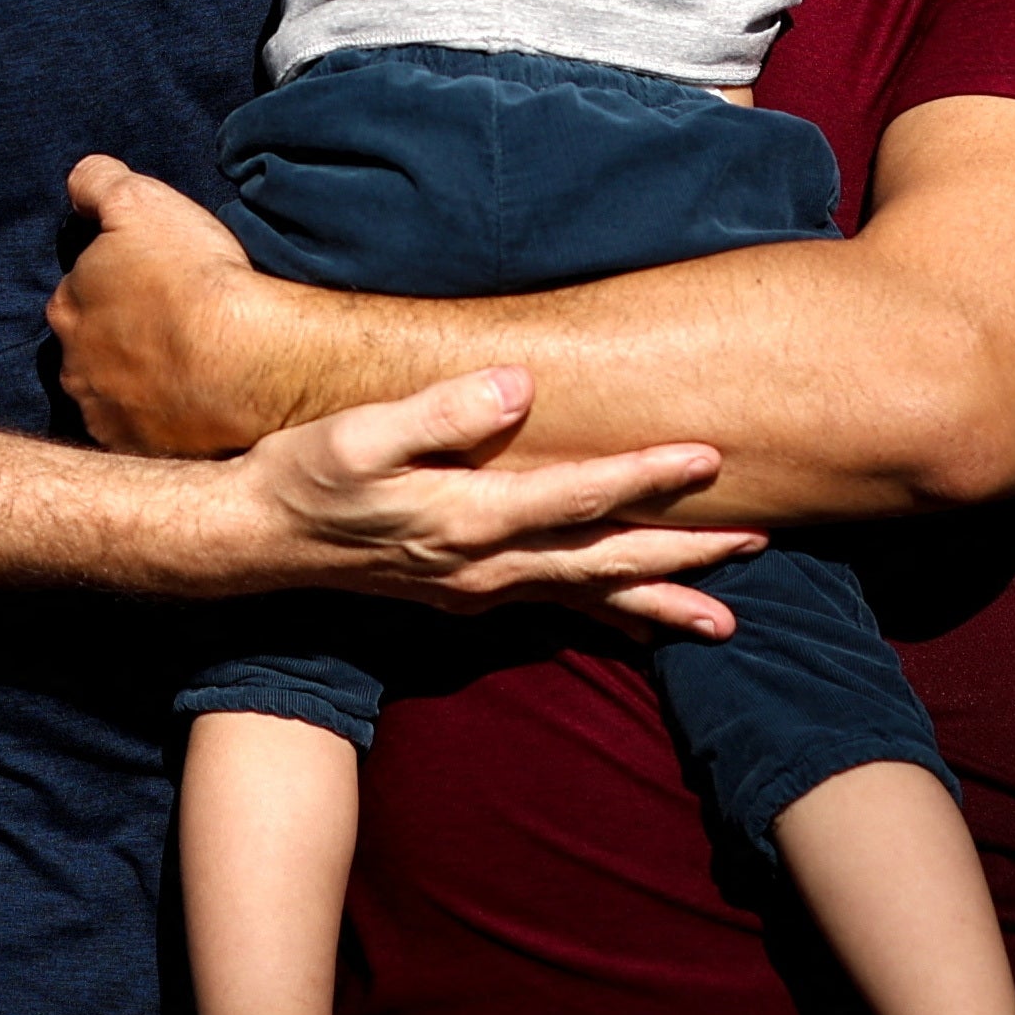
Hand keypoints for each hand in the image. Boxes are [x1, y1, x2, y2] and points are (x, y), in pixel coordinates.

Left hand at [49, 155, 287, 456]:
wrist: (248, 363)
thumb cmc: (196, 277)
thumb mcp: (142, 202)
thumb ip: (98, 183)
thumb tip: (79, 184)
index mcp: (68, 307)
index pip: (80, 291)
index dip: (116, 284)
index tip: (152, 284)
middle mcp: (73, 367)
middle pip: (91, 346)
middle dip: (119, 337)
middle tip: (172, 327)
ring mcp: (107, 417)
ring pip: (116, 392)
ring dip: (140, 382)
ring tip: (188, 368)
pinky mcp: (143, 455)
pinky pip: (146, 433)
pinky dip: (163, 420)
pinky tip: (195, 404)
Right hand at [233, 363, 752, 640]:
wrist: (257, 541)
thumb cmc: (304, 475)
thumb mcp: (359, 433)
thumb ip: (440, 411)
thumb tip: (519, 386)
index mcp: (468, 518)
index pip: (579, 497)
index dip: (647, 477)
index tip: (710, 458)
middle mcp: (486, 566)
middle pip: (605, 560)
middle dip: (684, 554)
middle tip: (757, 546)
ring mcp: (480, 589)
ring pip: (589, 597)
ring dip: (660, 602)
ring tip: (726, 619)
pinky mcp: (469, 597)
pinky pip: (557, 611)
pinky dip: (609, 621)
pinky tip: (645, 628)